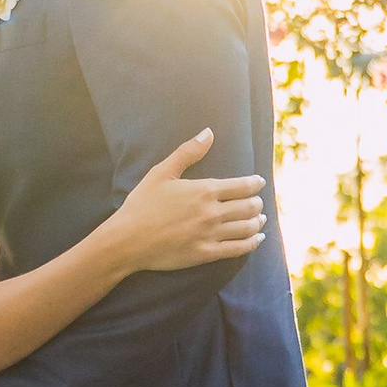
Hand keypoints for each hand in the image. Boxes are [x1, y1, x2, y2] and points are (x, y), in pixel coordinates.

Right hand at [114, 127, 265, 272]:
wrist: (127, 240)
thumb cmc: (141, 204)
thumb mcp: (161, 173)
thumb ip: (187, 152)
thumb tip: (209, 132)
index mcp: (204, 190)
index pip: (243, 186)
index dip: (255, 183)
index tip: (259, 182)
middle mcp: (212, 213)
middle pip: (249, 207)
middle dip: (257, 203)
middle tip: (258, 202)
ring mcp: (210, 235)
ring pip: (247, 228)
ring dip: (258, 222)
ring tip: (260, 219)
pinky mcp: (206, 254)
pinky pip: (238, 249)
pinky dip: (252, 243)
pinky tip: (257, 239)